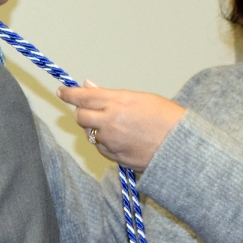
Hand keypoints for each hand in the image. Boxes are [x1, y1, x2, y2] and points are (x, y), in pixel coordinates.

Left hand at [56, 79, 185, 169]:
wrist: (181, 146)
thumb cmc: (167, 118)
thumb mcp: (140, 98)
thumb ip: (111, 94)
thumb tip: (88, 86)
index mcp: (118, 102)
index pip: (83, 96)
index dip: (69, 94)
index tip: (62, 91)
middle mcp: (111, 121)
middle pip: (80, 116)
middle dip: (82, 112)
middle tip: (90, 110)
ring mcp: (111, 140)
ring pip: (89, 133)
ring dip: (94, 128)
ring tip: (116, 126)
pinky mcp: (113, 156)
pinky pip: (100, 147)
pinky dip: (104, 142)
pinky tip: (120, 139)